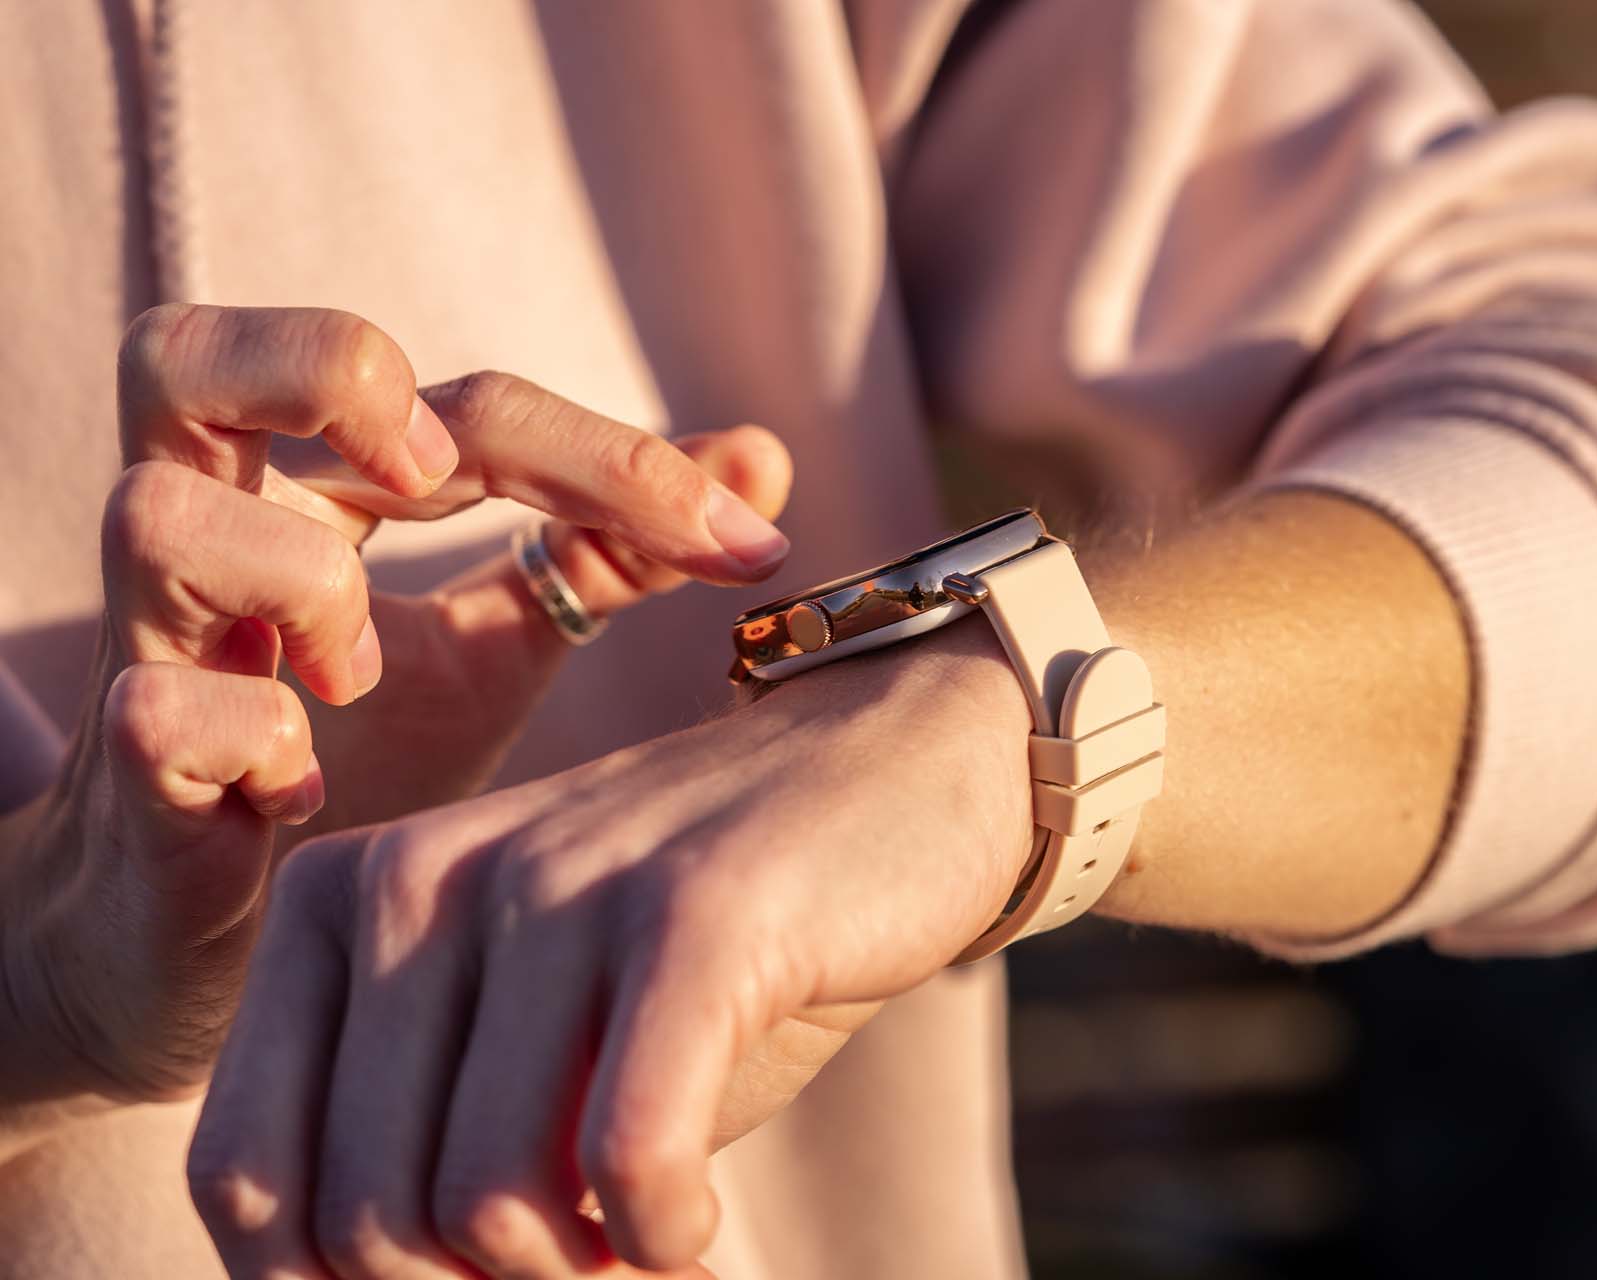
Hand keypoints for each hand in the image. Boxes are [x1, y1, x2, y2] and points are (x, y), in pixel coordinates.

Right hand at [0, 306, 790, 1136]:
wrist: (216, 941)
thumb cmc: (351, 763)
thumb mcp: (493, 644)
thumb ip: (608, 549)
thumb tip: (761, 461)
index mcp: (299, 491)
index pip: (455, 405)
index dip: (615, 456)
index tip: (750, 538)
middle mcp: (207, 540)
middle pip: (189, 352)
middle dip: (337, 374)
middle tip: (445, 475)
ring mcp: (149, 652)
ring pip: (158, 516)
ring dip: (301, 581)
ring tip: (360, 676)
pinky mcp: (130, 777)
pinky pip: (158, 708)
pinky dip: (251, 733)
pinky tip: (305, 791)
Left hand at [189, 618, 1035, 1277]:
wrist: (904, 768)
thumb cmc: (706, 939)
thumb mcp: (535, 1032)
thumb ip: (432, 1142)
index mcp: (346, 899)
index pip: (247, 1178)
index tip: (473, 1279)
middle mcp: (425, 877)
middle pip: (364, 1219)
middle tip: (581, 1266)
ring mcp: (560, 885)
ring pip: (483, 1204)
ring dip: (576, 1277)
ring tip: (646, 1238)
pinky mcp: (697, 911)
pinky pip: (625, 1155)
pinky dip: (661, 1235)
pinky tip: (695, 1227)